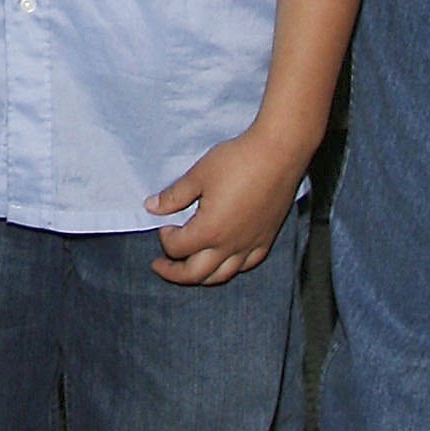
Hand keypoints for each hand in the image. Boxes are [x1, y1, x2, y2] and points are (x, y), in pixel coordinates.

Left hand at [147, 124, 310, 284]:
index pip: (177, 248)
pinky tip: (225, 260)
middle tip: (160, 266)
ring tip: (189, 269)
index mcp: (209, 230)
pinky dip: (231, 268)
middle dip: (174, 272)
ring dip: (201, 276)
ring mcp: (250, 245)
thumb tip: (151, 207)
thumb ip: (173, 196)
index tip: (165, 224)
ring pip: (222, 275)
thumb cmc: (237, 161)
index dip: (165, 238)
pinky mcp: (266, 239)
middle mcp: (230, 245)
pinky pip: (247, 265)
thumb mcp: (198, 175)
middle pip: (195, 274)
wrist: (278, 154)